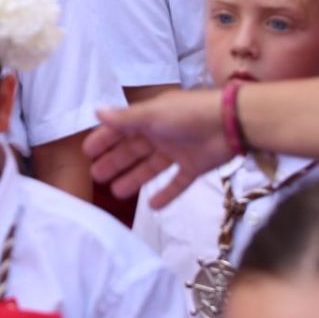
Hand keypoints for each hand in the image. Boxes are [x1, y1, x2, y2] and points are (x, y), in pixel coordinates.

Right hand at [85, 90, 230, 205]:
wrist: (230, 123)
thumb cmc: (187, 115)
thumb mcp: (152, 115)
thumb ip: (125, 119)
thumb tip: (96, 111)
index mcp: (151, 118)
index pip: (122, 130)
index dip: (105, 140)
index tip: (87, 153)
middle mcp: (162, 134)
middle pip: (134, 151)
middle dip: (116, 162)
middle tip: (97, 177)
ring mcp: (178, 151)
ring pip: (151, 168)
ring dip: (135, 179)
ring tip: (118, 193)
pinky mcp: (194, 167)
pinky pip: (177, 182)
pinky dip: (166, 194)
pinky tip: (152, 206)